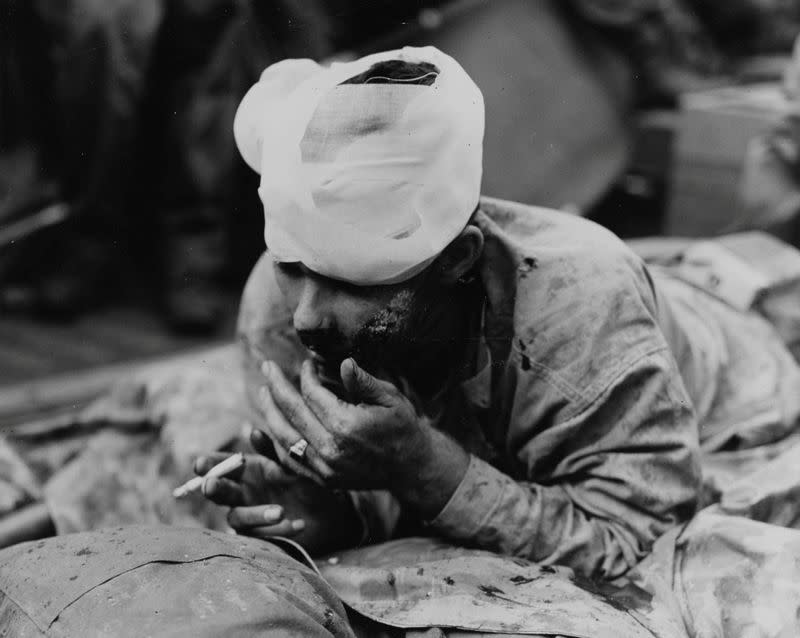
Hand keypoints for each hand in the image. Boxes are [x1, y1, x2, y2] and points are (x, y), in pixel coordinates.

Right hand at [195, 433, 361, 554]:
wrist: (328, 512)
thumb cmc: (305, 482)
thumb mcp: (291, 464)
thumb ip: (272, 452)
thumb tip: (253, 433)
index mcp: (247, 471)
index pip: (223, 465)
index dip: (210, 464)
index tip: (200, 463)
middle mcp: (243, 494)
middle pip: (221, 492)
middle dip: (215, 487)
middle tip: (210, 485)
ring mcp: (249, 517)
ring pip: (239, 518)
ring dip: (258, 514)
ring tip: (281, 511)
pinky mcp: (261, 538)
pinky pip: (262, 537)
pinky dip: (280, 530)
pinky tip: (299, 524)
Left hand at [258, 358, 469, 516]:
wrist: (412, 467)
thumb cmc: (403, 427)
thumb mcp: (390, 398)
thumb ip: (363, 381)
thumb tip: (343, 363)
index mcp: (346, 425)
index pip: (313, 394)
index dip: (306, 375)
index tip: (307, 363)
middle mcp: (331, 448)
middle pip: (292, 413)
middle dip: (277, 387)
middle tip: (267, 367)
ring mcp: (325, 467)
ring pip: (285, 437)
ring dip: (270, 413)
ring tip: (263, 393)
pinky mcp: (323, 479)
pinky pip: (291, 459)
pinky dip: (277, 442)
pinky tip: (270, 425)